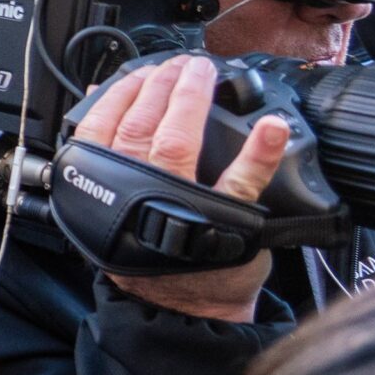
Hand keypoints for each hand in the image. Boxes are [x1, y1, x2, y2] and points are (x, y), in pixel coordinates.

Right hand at [71, 55, 290, 322]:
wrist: (187, 309)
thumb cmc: (152, 256)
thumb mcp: (113, 204)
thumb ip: (106, 157)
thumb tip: (101, 100)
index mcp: (105, 188)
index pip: (102, 126)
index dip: (123, 92)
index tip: (142, 71)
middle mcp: (138, 193)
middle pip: (141, 126)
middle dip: (161, 84)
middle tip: (180, 65)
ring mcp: (181, 205)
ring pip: (177, 142)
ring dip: (192, 100)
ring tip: (203, 74)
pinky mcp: (226, 221)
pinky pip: (241, 183)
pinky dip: (260, 154)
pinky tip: (273, 130)